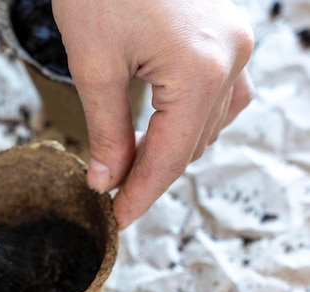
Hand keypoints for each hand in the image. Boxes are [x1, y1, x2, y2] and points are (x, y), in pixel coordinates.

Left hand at [53, 0, 253, 227]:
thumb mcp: (93, 66)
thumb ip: (107, 130)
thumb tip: (108, 180)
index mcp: (200, 70)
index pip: (172, 156)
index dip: (142, 195)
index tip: (118, 219)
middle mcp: (231, 59)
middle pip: (192, 143)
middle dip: (152, 173)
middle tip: (113, 193)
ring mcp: (235, 45)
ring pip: (208, 124)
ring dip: (171, 148)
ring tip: (130, 165)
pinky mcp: (226, 35)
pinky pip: (218, 96)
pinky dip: (187, 120)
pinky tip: (161, 128)